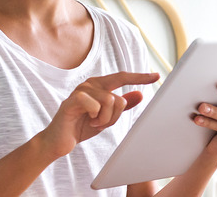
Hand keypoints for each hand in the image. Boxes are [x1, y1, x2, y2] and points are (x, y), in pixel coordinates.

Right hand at [39, 71, 159, 158]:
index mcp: (99, 85)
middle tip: (101, 123)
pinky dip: (95, 118)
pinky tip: (86, 121)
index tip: (156, 76)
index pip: (122, 77)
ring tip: (92, 123)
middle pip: (117, 95)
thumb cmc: (82, 126)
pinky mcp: (73, 100)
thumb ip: (122, 105)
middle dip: (115, 115)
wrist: (60, 140)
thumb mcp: (107, 117)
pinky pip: (96, 106)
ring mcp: (81, 90)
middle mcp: (90, 83)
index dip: (139, 77)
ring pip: (110, 102)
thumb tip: (140, 94)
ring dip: (104, 119)